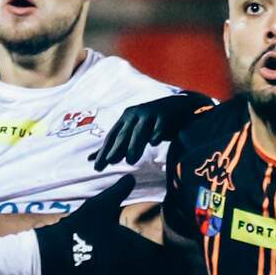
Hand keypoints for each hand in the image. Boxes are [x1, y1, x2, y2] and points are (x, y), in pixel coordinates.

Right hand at [33, 177, 183, 274]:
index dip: (186, 260)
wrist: (58, 253)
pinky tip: (154, 270)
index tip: (196, 253)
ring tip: (179, 268)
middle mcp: (136, 267)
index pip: (171, 260)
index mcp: (137, 249)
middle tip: (192, 261)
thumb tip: (131, 176)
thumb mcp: (101, 205)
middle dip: (182, 270)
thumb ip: (119, 191)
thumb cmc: (82, 229)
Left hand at [89, 92, 213, 169]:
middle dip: (116, 149)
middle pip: (124, 134)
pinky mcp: (165, 114)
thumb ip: (118, 145)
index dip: (104, 152)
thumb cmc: (154, 123)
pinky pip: (160, 124)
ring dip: (134, 145)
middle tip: (110, 162)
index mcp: (126, 118)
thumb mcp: (134, 131)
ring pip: (140, 130)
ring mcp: (150, 112)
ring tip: (130, 160)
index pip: (112, 137)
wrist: (181, 107)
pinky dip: (157, 132)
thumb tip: (94, 160)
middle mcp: (136, 113)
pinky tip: (154, 142)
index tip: (98, 168)